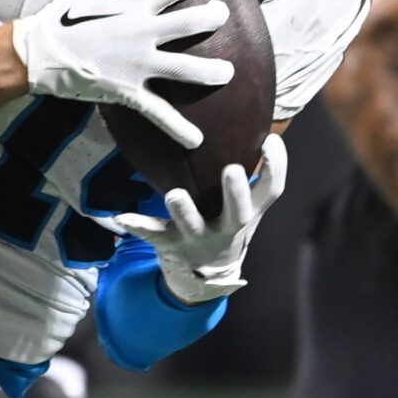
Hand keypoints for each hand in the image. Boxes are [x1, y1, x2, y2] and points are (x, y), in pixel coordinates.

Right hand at [12, 0, 231, 148]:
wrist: (38, 55)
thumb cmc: (59, 19)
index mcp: (131, 5)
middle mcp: (140, 32)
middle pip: (188, 22)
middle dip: (212, 18)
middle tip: (223, 15)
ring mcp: (137, 64)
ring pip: (184, 68)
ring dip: (210, 71)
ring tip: (228, 73)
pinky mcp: (129, 91)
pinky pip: (158, 112)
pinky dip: (178, 128)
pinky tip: (197, 140)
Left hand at [111, 133, 287, 303]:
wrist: (208, 276)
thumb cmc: (229, 224)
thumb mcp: (249, 205)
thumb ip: (254, 172)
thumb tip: (255, 122)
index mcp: (249, 212)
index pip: (271, 191)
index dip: (276, 167)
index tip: (270, 141)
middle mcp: (227, 227)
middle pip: (238, 213)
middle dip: (235, 193)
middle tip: (233, 170)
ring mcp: (198, 238)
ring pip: (192, 225)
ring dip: (183, 211)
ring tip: (174, 195)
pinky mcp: (171, 243)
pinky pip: (154, 233)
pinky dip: (139, 225)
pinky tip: (121, 217)